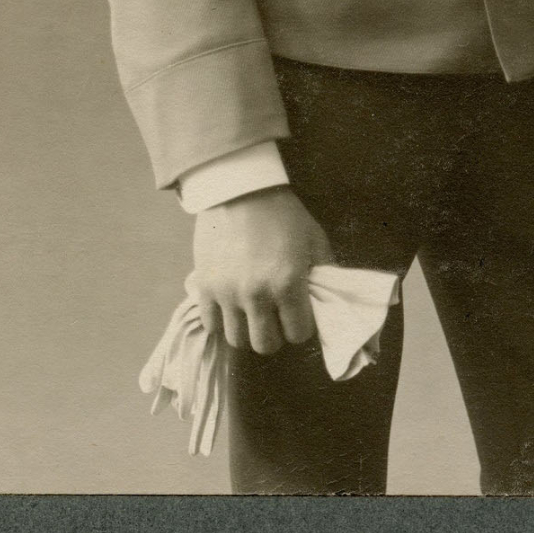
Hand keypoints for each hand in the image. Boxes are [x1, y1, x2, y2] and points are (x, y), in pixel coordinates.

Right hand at [192, 186, 333, 354]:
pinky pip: (211, 324)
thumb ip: (325, 273)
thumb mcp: (314, 238)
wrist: (239, 187)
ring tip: (252, 312)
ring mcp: (227, 292)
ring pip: (237, 340)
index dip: (301, 326)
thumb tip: (328, 302)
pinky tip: (231, 305)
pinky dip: (222, 321)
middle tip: (275, 316)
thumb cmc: (282, 213)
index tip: (298, 313)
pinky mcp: (204, 286)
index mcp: (288, 283)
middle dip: (275, 334)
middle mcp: (256, 294)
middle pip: (266, 345)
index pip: (298, 334)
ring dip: (248, 330)